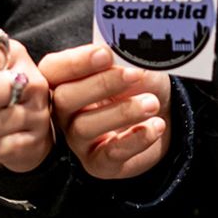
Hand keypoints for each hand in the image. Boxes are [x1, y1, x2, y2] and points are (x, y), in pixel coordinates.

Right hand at [41, 44, 170, 179]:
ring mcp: (77, 140)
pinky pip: (108, 155)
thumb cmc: (139, 84)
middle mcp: (63, 112)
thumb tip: (122, 54)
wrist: (163, 115)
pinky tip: (155, 126)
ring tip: (152, 103)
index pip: (53, 69)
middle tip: (134, 75)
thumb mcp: (133, 65)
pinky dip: (134, 140)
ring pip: (84, 127)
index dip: (76, 61)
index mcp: (64, 80)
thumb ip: (123, 59)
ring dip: (122, 112)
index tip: (106, 54)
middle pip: (63, 99)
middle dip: (100, 84)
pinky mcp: (97, 163)